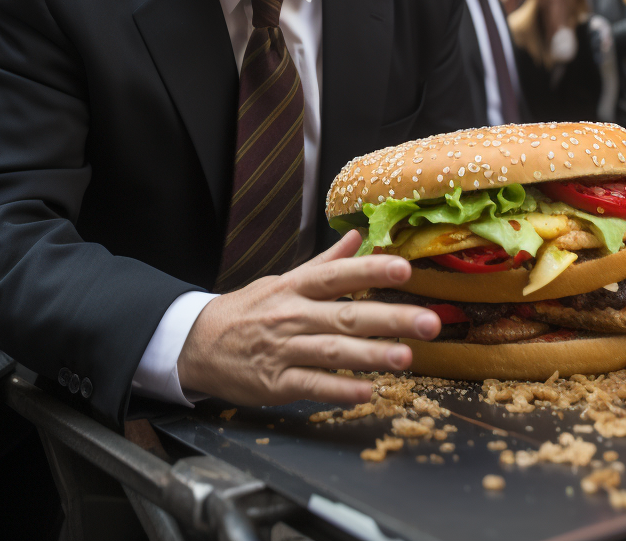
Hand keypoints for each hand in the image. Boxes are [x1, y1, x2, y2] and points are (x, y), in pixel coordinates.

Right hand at [177, 231, 440, 406]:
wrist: (197, 344)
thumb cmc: (247, 310)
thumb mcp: (283, 280)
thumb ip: (325, 263)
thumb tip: (358, 236)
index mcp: (296, 287)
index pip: (338, 275)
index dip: (371, 270)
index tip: (404, 268)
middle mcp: (293, 316)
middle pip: (346, 316)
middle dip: (390, 319)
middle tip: (428, 322)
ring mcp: (284, 351)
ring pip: (333, 352)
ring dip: (371, 355)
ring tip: (406, 357)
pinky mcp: (276, 383)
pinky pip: (311, 386)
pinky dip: (339, 389)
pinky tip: (367, 391)